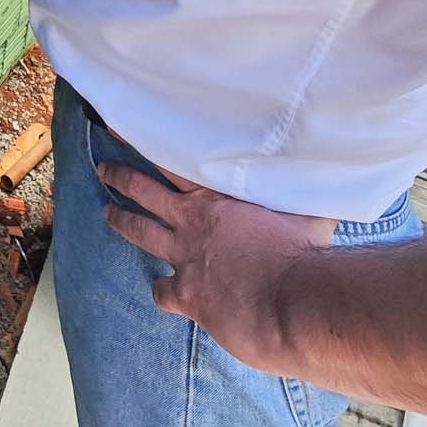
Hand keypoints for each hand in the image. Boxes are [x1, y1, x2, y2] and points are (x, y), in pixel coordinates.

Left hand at [100, 164, 336, 373]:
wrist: (293, 301)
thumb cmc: (304, 250)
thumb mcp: (303, 207)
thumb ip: (297, 191)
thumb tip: (322, 171)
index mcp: (216, 195)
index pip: (170, 160)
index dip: (141, 143)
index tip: (118, 126)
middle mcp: (192, 220)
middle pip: (144, 191)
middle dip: (120, 177)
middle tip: (104, 168)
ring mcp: (184, 256)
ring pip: (140, 231)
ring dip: (121, 220)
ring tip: (108, 213)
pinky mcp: (186, 293)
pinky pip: (161, 289)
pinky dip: (160, 289)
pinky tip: (162, 290)